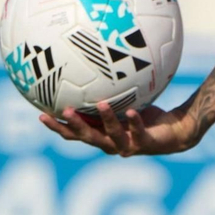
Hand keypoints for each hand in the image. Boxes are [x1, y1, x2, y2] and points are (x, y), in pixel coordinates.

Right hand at [39, 100, 199, 156]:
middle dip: (74, 125)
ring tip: (102, 104)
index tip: (40, 114)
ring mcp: (127, 146)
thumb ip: (107, 95)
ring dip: (106, 120)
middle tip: (63, 111)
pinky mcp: (144, 144)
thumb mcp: (124, 103)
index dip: (57, 126)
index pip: (73, 133)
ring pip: (111, 135)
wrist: (175, 132)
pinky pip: (138, 132)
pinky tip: (132, 112)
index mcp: (101, 134)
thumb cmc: (145, 116)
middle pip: (86, 137)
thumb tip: (94, 69)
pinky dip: (134, 122)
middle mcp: (110, 143)